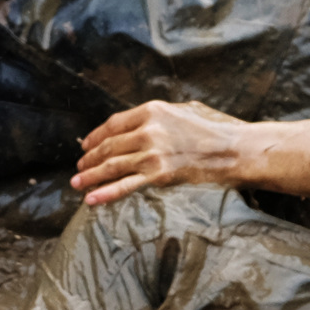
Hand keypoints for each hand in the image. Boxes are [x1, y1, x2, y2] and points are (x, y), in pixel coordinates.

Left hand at [71, 101, 309, 205]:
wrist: (232, 149)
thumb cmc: (211, 130)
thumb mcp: (181, 111)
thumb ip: (157, 116)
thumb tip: (137, 124)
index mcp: (152, 111)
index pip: (114, 124)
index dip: (96, 136)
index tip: (86, 145)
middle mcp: (148, 130)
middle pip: (109, 146)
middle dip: (90, 158)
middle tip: (79, 167)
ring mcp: (152, 153)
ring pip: (112, 166)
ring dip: (90, 176)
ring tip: (77, 182)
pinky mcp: (158, 175)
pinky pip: (125, 185)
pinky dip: (105, 193)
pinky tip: (91, 199)